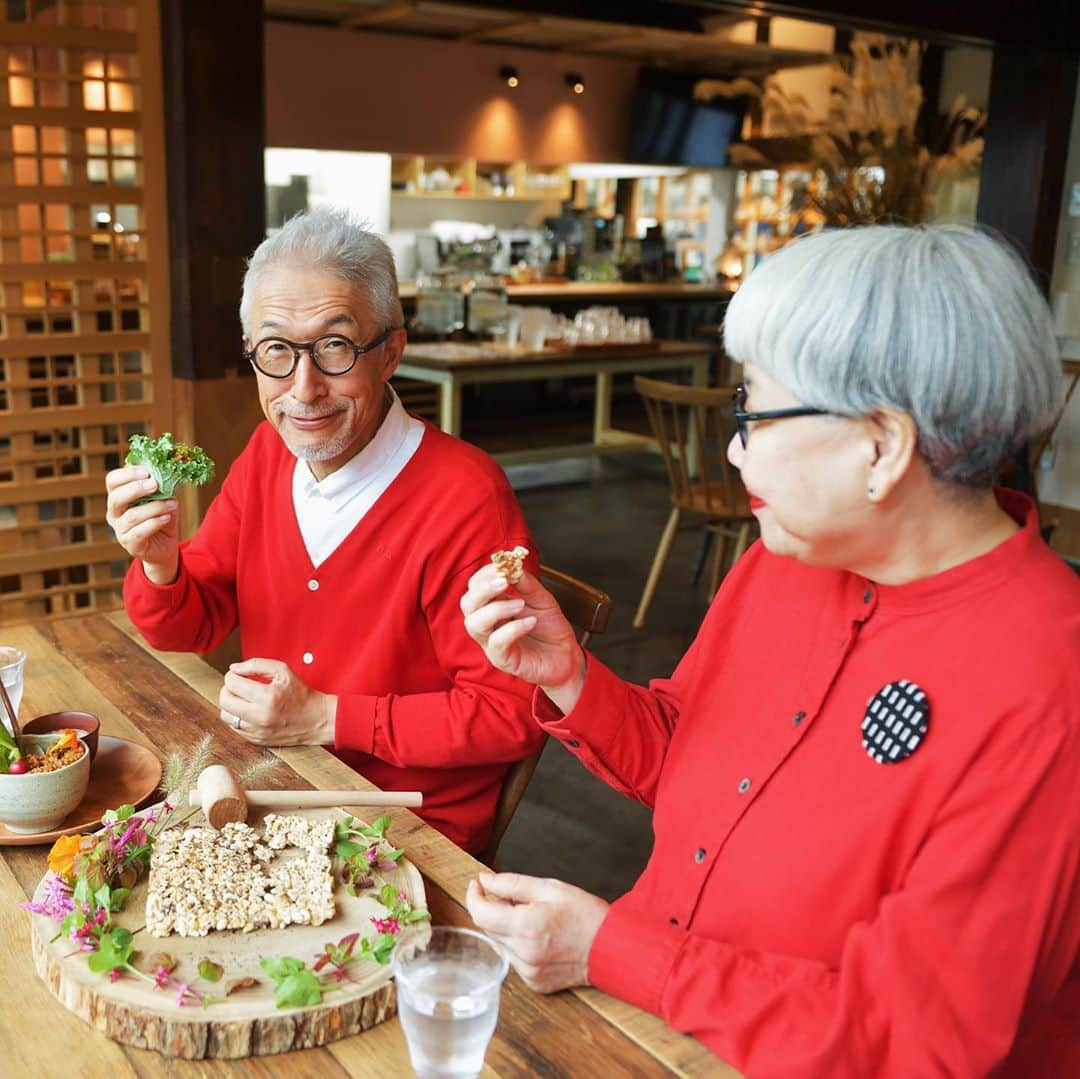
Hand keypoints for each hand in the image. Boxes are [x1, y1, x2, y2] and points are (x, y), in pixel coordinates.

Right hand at [105, 465, 178, 584]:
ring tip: (172, 504)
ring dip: (154, 507)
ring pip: (132, 516)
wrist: (165, 547)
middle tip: (155, 484)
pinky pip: (139, 532)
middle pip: (116, 498)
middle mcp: (114, 513)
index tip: (146, 471)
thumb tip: (167, 473)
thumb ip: (162, 488)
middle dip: (136, 489)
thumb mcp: (163, 499)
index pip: (112, 481)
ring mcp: (120, 530)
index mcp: (119, 497)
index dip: (127, 474)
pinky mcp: (131, 545)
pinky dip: (154, 523)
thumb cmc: (161, 518)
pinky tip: (167, 517)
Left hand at [219, 657, 335, 745]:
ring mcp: (257, 731)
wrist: (316, 719)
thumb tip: (234, 668)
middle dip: (227, 689)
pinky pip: (235, 728)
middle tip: (237, 686)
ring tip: (243, 699)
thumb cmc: (301, 693)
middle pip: (225, 701)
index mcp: (267, 696)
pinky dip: (238, 717)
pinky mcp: (256, 740)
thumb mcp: (283, 671)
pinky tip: (250, 711)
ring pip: (226, 716)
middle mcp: (260, 716)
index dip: (232, 675)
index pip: (232, 683)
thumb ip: (256, 665)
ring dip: (231, 705)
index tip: (238, 675)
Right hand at [460, 566, 585, 711]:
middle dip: (482, 589)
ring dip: (496, 609)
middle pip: (467, 604)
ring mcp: (492, 643)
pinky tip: (530, 622)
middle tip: (504, 581)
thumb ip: (528, 585)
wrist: (566, 657)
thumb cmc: (550, 629)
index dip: (485, 574)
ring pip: (474, 623)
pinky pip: (497, 642)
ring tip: (521, 604)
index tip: (503, 565)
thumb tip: (515, 567)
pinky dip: (513, 629)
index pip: (475, 587)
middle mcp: (488, 624)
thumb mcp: (543, 600)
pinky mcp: (502, 660)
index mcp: (493, 606)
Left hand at [465, 871, 608, 993]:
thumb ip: (512, 884)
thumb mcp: (550, 888)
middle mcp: (524, 954)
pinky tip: (539, 937)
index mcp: (526, 927)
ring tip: (532, 917)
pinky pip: (514, 960)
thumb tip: (485, 881)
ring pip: (501, 944)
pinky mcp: (535, 983)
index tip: (477, 884)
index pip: (481, 914)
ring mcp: (529, 972)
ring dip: (506, 928)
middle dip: (494, 909)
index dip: (474, 896)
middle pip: (488, 928)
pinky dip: (519, 945)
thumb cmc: (585, 914)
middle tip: (514, 897)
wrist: (612, 948)